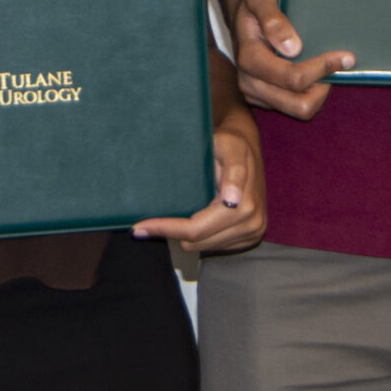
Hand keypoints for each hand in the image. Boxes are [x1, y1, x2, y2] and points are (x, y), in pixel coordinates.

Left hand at [134, 117, 266, 256]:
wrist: (248, 148)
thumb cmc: (232, 144)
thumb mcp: (230, 147)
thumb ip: (233, 170)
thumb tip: (232, 200)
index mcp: (244, 206)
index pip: (196, 229)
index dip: (166, 228)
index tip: (139, 227)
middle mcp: (251, 224)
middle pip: (197, 242)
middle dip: (172, 231)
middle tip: (149, 220)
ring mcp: (251, 234)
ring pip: (202, 246)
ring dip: (187, 234)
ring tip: (177, 212)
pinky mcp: (248, 238)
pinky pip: (213, 245)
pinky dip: (201, 234)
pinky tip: (197, 215)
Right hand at [228, 0, 353, 119]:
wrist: (244, 15)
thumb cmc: (256, 3)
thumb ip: (273, 19)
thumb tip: (292, 48)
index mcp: (249, 59)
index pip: (292, 78)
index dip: (323, 69)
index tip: (347, 57)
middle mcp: (250, 82)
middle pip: (299, 104)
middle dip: (324, 87)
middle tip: (341, 65)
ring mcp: (257, 94)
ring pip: (301, 110)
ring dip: (319, 92)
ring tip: (328, 68)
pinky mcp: (266, 100)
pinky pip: (296, 107)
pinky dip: (312, 93)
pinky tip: (316, 72)